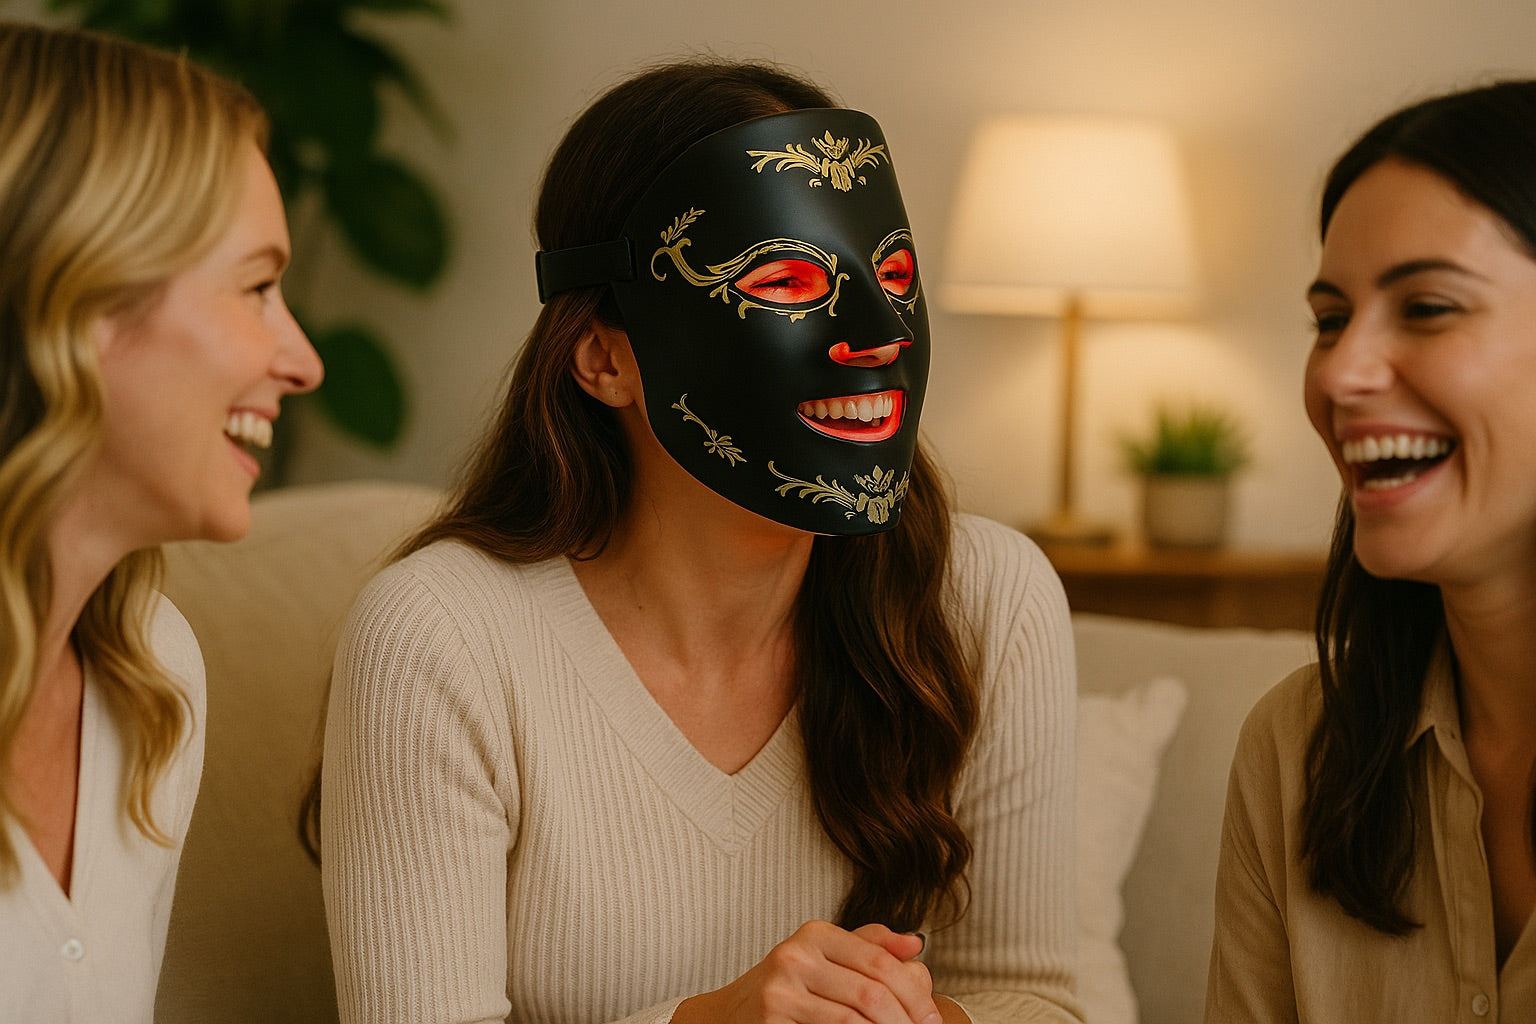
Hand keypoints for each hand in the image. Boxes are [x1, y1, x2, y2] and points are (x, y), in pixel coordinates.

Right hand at [674, 920, 939, 1023]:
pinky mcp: (772, 1017)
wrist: (725, 1017)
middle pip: (873, 991)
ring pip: (856, 1018)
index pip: (882, 961)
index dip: (915, 993)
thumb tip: (915, 943)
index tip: (933, 1020)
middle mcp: (796, 954)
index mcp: (815, 933)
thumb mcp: (823, 959)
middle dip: (908, 1021)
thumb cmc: (786, 989)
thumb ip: (868, 946)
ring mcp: (780, 988)